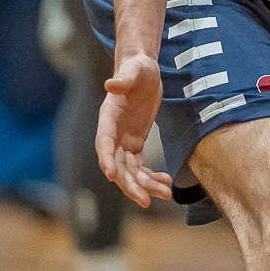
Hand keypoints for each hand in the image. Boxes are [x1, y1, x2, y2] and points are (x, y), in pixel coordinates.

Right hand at [96, 52, 173, 206]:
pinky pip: (140, 166)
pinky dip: (151, 176)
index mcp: (108, 118)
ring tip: (165, 194)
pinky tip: (166, 182)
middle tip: (145, 201)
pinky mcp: (135, 143)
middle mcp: (112, 133)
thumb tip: (110, 84)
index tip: (112, 176)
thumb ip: (123, 79)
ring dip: (145, 185)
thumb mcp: (134, 71)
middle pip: (117, 165)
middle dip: (130, 184)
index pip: (104, 142)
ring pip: (130, 171)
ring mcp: (123, 141)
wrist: (144, 71)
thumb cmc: (137, 69)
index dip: (106, 159)